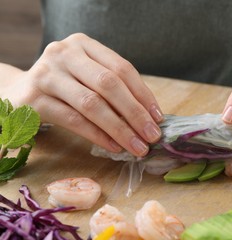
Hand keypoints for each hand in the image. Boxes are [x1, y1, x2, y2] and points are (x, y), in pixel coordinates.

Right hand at [2, 33, 163, 155]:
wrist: (17, 93)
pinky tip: (114, 147)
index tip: (158, 117)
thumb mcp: (86, 77)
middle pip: (109, 84)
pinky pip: (74, 120)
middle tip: (152, 136)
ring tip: (137, 146)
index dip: (143, 94)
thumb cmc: (63, 87)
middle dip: (135, 113)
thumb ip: (112, 88)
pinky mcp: (33, 99)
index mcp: (83, 44)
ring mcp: (47, 75)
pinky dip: (98, 135)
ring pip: (92, 104)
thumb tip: (148, 116)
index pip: (122, 68)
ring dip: (120, 129)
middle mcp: (64, 53)